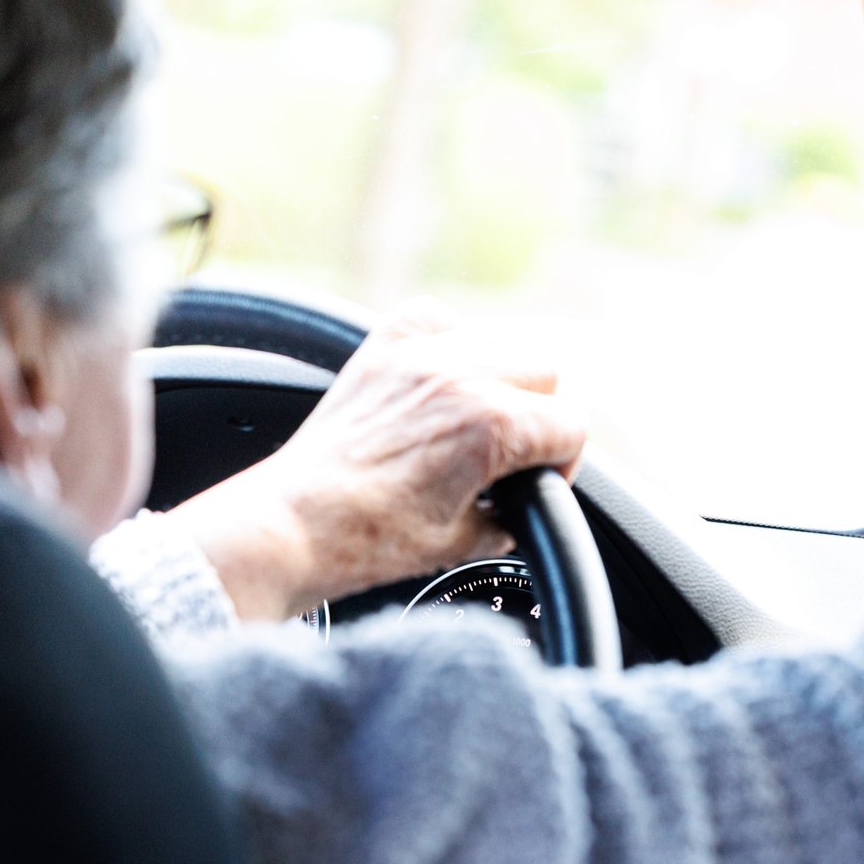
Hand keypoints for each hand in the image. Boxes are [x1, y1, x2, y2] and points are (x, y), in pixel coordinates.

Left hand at [171, 302, 588, 620]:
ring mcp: (418, 359)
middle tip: (511, 458)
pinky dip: (447, 340)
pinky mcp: (380, 353)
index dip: (564, 463)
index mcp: (491, 425)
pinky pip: (434, 319)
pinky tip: (441, 379)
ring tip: (477, 422)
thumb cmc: (368, 541)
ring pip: (499, 340)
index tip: (541, 483)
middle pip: (544, 372)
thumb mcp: (461, 543)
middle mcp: (460, 378)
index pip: (570, 424)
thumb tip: (519, 514)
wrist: (293, 527)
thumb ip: (509, 520)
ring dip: (501, 379)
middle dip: (537, 417)